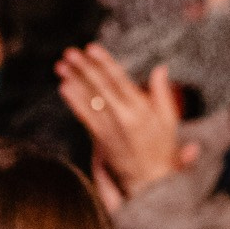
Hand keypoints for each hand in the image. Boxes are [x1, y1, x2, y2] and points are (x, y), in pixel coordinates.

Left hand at [57, 44, 182, 193]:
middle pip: (100, 88)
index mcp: (140, 110)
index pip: (119, 81)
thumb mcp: (169, 120)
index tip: (92, 48)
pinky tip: (64, 87)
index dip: (104, 64)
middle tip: (70, 53)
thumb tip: (160, 68)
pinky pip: (84, 117)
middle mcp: (122, 118)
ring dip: (73, 81)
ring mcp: (108, 129)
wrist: (149, 180)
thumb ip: (162, 93)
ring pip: (88, 101)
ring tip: (60, 65)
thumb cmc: (161, 147)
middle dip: (83, 69)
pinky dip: (73, 101)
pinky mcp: (99, 139)